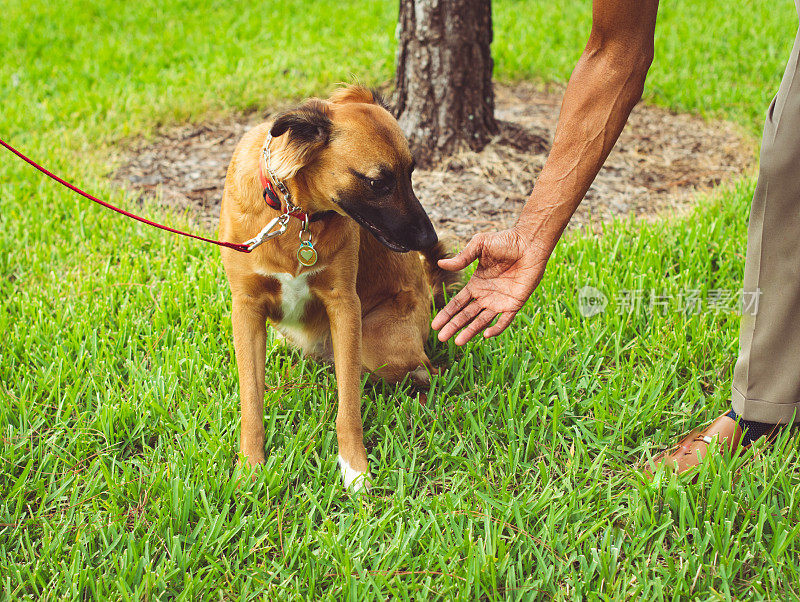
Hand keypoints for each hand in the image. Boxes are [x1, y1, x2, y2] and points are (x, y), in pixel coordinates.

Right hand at [431, 228, 549, 344]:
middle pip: (466, 315)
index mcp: (476, 284)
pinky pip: (504, 320)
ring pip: (482, 321)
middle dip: (454, 326)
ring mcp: (500, 301)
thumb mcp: (479, 246)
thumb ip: (462, 257)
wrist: (529, 243)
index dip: (446, 314)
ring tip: (459, 342)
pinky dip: (496, 329)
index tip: (435, 325)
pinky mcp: (515, 303)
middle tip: (442, 338)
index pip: (458, 303)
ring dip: (470, 331)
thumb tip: (441, 263)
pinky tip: (486, 335)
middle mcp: (486, 295)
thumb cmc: (505, 241)